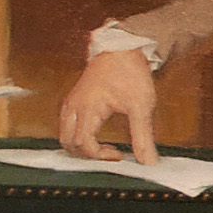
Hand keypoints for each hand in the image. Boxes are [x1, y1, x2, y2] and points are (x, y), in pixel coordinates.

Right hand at [55, 46, 159, 162]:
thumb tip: (148, 162)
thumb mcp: (141, 106)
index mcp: (87, 109)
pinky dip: (78, 137)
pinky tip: (99, 137)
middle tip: (111, 154)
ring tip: (105, 147)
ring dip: (81, 147)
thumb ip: (143, 136)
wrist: (121, 50)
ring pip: (65, 135)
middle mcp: (73, 107)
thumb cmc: (130, 73)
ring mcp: (71, 103)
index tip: (120, 155)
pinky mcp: (74, 101)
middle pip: (67, 143)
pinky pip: (68, 126)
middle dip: (87, 155)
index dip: (99, 156)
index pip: (82, 144)